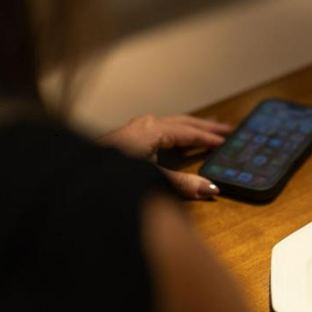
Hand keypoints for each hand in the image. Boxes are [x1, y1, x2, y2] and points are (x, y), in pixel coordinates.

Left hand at [99, 114, 232, 198]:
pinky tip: (181, 138)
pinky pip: (163, 129)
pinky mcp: (130, 135)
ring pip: (174, 124)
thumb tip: (210, 189)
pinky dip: (178, 132)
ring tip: (210, 129)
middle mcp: (147, 124)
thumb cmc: (112, 173)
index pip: (190, 132)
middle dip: (207, 127)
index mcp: (154, 129)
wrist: (82, 175)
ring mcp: (137, 128)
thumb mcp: (152, 179)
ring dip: (193, 127)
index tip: (228, 142)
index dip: (210, 138)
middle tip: (229, 130)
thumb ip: (181, 184)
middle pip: (185, 123)